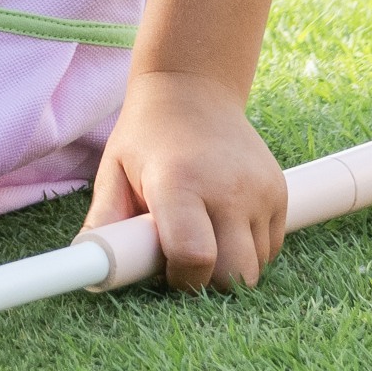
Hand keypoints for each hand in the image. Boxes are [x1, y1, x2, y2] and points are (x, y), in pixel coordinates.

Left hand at [84, 69, 285, 290]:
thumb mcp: (115, 169)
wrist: (194, 88)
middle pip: (235, 274)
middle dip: (209, 282)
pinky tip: (223, 221)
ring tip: (201, 231)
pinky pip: (270, 247)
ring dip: (229, 265)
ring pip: (255, 265)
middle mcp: (227, 187)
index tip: (166, 270)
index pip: (195, 256)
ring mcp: (260, 190)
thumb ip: (106, 221)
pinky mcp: (280, 192)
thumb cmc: (147, 134)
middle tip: (184, 258)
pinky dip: (248, 249)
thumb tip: (91, 268)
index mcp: (178, 181)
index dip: (181, 279)